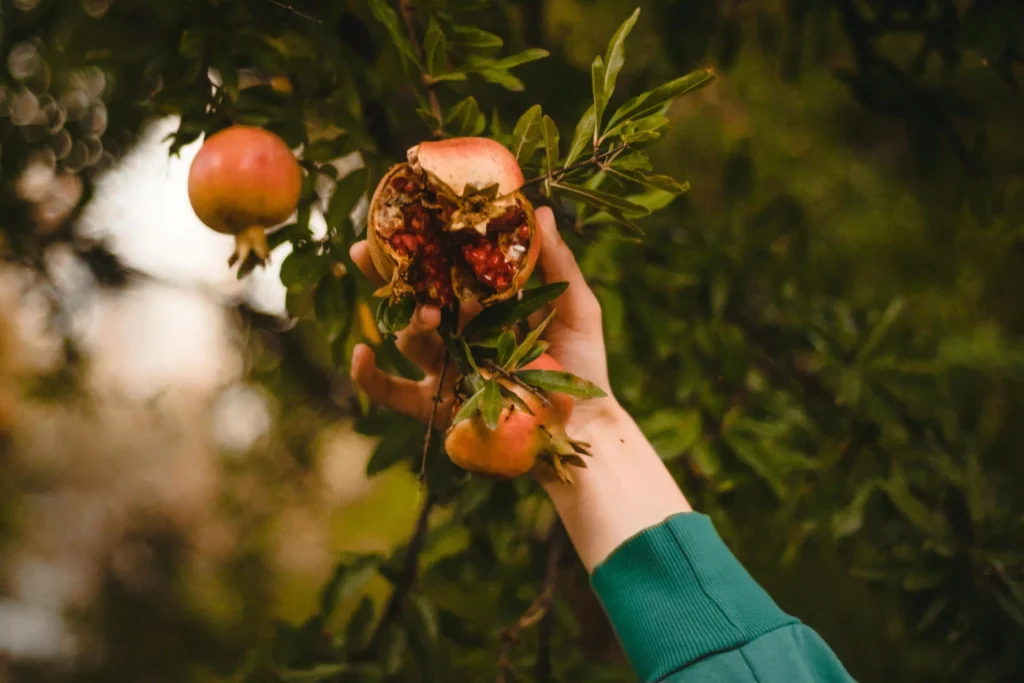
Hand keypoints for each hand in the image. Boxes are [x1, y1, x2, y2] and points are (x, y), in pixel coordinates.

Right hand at [348, 206, 616, 431]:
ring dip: (406, 321)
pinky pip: (393, 393)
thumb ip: (559, 264)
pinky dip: (370, 377)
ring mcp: (445, 368)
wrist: (584, 424)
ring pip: (408, 339)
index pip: (446, 269)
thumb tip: (541, 212)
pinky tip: (360, 355)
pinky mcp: (438, 406)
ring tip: (424, 312)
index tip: (402, 218)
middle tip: (365, 249)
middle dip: (388, 274)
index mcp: (485, 304)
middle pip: (414, 299)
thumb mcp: (577, 307)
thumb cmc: (583, 363)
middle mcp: (459, 333)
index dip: (422, 246)